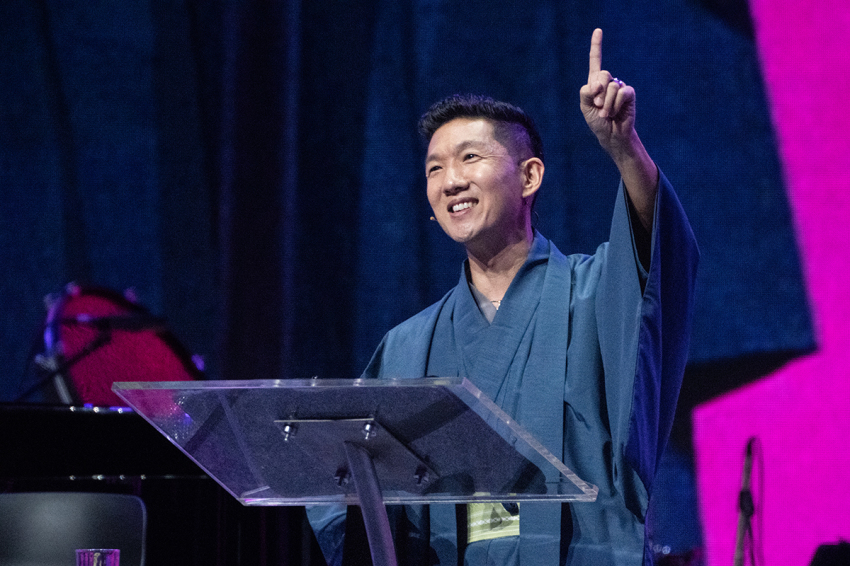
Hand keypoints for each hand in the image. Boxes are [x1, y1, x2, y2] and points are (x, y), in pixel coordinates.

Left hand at [579, 28, 636, 158]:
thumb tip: (596, 85)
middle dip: (598, 92)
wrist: (611, 135)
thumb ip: (585, 93)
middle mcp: (608, 82)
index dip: (597, 46)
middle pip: (602, 74)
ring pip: (611, 86)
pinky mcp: (629, 94)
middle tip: (597, 105)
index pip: (596, 61)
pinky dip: (615, 104)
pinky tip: (615, 113)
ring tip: (606, 114)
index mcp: (595, 83)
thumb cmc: (597, 122)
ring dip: (606, 103)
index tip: (598, 30)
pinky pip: (622, 92)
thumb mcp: (585, 108)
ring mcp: (619, 87)